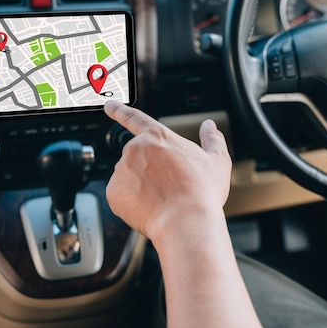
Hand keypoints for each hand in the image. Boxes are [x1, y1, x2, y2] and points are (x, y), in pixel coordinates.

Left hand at [104, 101, 231, 242]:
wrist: (186, 222)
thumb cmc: (202, 192)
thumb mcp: (217, 161)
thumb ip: (212, 139)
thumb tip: (210, 126)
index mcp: (159, 137)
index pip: (135, 118)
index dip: (120, 111)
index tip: (109, 105)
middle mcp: (136, 148)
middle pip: (138, 159)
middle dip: (148, 172)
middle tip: (168, 188)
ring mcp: (121, 169)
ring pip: (129, 178)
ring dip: (140, 187)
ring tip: (162, 201)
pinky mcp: (113, 192)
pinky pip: (120, 197)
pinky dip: (131, 203)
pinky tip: (149, 209)